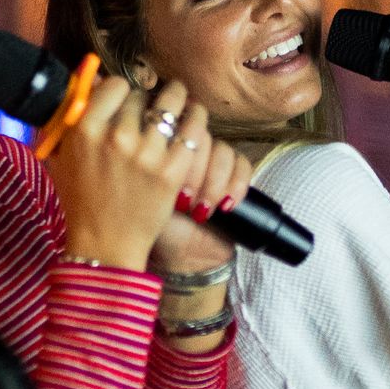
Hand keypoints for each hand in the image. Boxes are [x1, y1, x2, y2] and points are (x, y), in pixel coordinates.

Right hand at [42, 77, 201, 269]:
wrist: (104, 244)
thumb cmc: (80, 200)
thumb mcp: (62, 156)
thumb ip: (73, 116)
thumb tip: (91, 79)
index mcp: (86, 130)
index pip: (114, 85)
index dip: (122, 89)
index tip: (126, 97)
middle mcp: (117, 137)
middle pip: (142, 95)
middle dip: (147, 99)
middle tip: (151, 106)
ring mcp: (147, 154)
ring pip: (173, 103)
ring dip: (177, 97)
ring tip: (179, 100)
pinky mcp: (172, 171)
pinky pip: (193, 130)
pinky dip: (195, 121)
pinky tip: (192, 121)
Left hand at [149, 128, 252, 275]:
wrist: (182, 257)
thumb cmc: (159, 229)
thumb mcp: (146, 199)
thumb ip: (149, 169)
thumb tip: (160, 145)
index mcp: (163, 152)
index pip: (175, 130)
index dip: (176, 154)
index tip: (169, 188)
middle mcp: (189, 153)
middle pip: (202, 138)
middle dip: (194, 173)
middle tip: (184, 203)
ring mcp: (213, 164)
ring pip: (223, 152)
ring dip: (214, 183)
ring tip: (201, 212)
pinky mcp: (235, 176)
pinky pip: (243, 165)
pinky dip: (236, 185)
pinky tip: (225, 206)